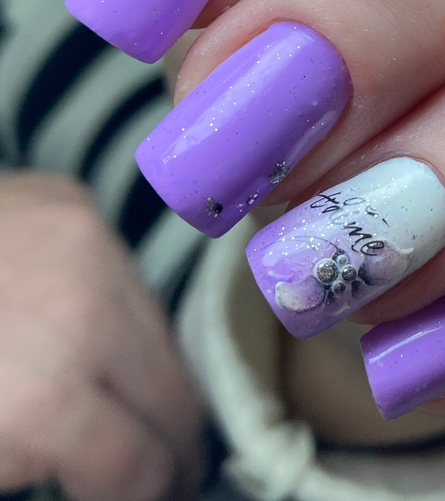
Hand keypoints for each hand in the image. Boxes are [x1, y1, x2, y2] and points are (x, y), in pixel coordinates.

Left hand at [0, 173, 204, 498]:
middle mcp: (83, 310)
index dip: (147, 493)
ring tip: (125, 398)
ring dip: (149, 374)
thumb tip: (107, 477)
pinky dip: (120, 315)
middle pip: (176, 394)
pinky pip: (129, 276)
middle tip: (159, 461)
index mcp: (38, 396)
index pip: (138, 463)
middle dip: (169, 441)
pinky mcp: (77, 204)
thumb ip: (39, 467)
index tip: (148, 494)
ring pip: (163, 330)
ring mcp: (87, 244)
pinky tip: (92, 335)